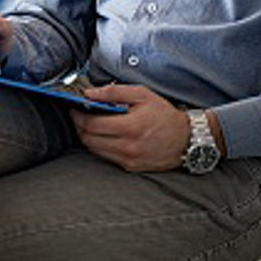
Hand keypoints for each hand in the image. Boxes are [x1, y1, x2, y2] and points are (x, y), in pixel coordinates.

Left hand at [70, 84, 193, 172]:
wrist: (187, 139)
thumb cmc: (165, 115)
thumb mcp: (142, 95)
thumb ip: (114, 92)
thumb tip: (89, 93)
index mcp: (130, 127)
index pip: (91, 125)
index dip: (78, 116)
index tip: (74, 108)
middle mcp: (127, 147)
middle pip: (89, 139)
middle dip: (79, 126)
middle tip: (79, 114)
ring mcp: (129, 160)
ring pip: (94, 150)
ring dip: (87, 136)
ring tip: (90, 123)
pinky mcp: (131, 168)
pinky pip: (106, 157)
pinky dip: (100, 146)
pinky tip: (104, 135)